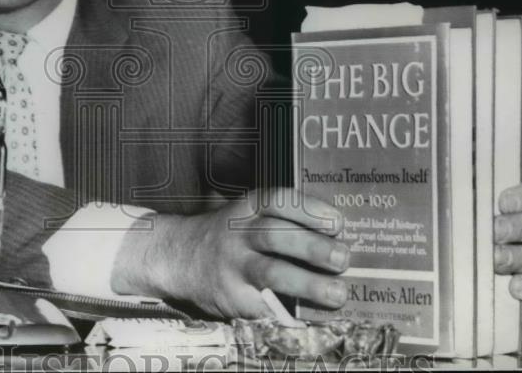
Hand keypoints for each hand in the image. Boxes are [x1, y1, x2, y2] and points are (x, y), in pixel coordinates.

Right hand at [111, 188, 350, 318]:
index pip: (279, 201)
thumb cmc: (229, 235)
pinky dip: (289, 315)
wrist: (178, 257)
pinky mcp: (231, 299)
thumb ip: (284, 221)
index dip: (310, 210)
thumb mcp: (247, 215)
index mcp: (248, 208)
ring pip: (271, 274)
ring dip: (308, 285)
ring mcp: (233, 267)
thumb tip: (338, 238)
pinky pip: (262, 308)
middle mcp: (239, 234)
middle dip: (313, 248)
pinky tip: (313, 321)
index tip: (338, 223)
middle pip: (277, 236)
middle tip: (343, 259)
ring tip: (337, 294)